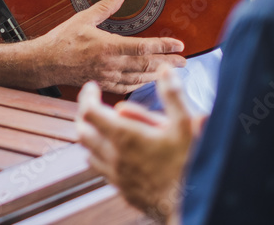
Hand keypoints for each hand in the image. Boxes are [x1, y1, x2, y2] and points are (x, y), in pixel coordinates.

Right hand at [34, 0, 186, 92]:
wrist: (46, 62)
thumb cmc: (62, 40)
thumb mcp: (83, 18)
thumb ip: (105, 7)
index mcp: (108, 46)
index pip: (143, 47)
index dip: (164, 46)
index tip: (179, 45)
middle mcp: (111, 64)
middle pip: (147, 64)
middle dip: (168, 63)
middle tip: (185, 61)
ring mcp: (108, 76)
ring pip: (140, 77)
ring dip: (158, 74)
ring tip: (172, 71)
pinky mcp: (103, 84)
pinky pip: (128, 86)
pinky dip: (141, 84)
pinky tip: (147, 80)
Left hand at [76, 67, 202, 220]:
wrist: (192, 204)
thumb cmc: (189, 165)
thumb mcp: (185, 126)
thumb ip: (172, 96)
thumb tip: (165, 70)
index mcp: (124, 136)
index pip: (89, 111)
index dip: (86, 95)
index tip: (93, 87)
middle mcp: (113, 156)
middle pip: (82, 130)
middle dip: (84, 114)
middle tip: (94, 104)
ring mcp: (115, 175)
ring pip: (88, 151)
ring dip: (91, 135)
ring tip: (103, 125)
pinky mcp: (121, 189)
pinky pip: (100, 168)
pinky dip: (100, 154)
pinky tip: (114, 150)